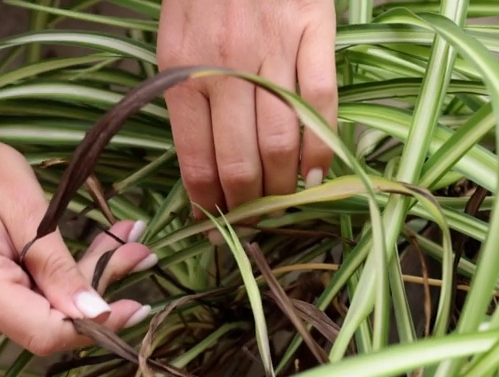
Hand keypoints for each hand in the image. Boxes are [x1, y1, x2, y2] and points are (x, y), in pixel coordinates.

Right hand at [0, 129, 156, 353]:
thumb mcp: (25, 205)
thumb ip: (58, 265)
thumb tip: (96, 314)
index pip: (43, 333)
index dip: (93, 326)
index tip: (136, 305)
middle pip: (48, 326)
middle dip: (98, 293)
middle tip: (139, 251)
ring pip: (44, 317)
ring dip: (84, 284)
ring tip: (120, 241)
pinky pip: (29, 309)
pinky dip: (60, 284)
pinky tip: (86, 253)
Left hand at [157, 0, 337, 217]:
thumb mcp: (174, 38)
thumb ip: (186, 95)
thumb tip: (203, 166)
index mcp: (181, 70)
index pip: (197, 159)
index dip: (209, 203)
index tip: (216, 224)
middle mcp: (225, 65)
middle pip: (242, 162)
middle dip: (249, 205)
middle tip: (254, 221)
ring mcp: (272, 48)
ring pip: (282, 140)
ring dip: (285, 185)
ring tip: (284, 202)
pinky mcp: (312, 30)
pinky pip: (321, 102)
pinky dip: (324, 144)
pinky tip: (320, 168)